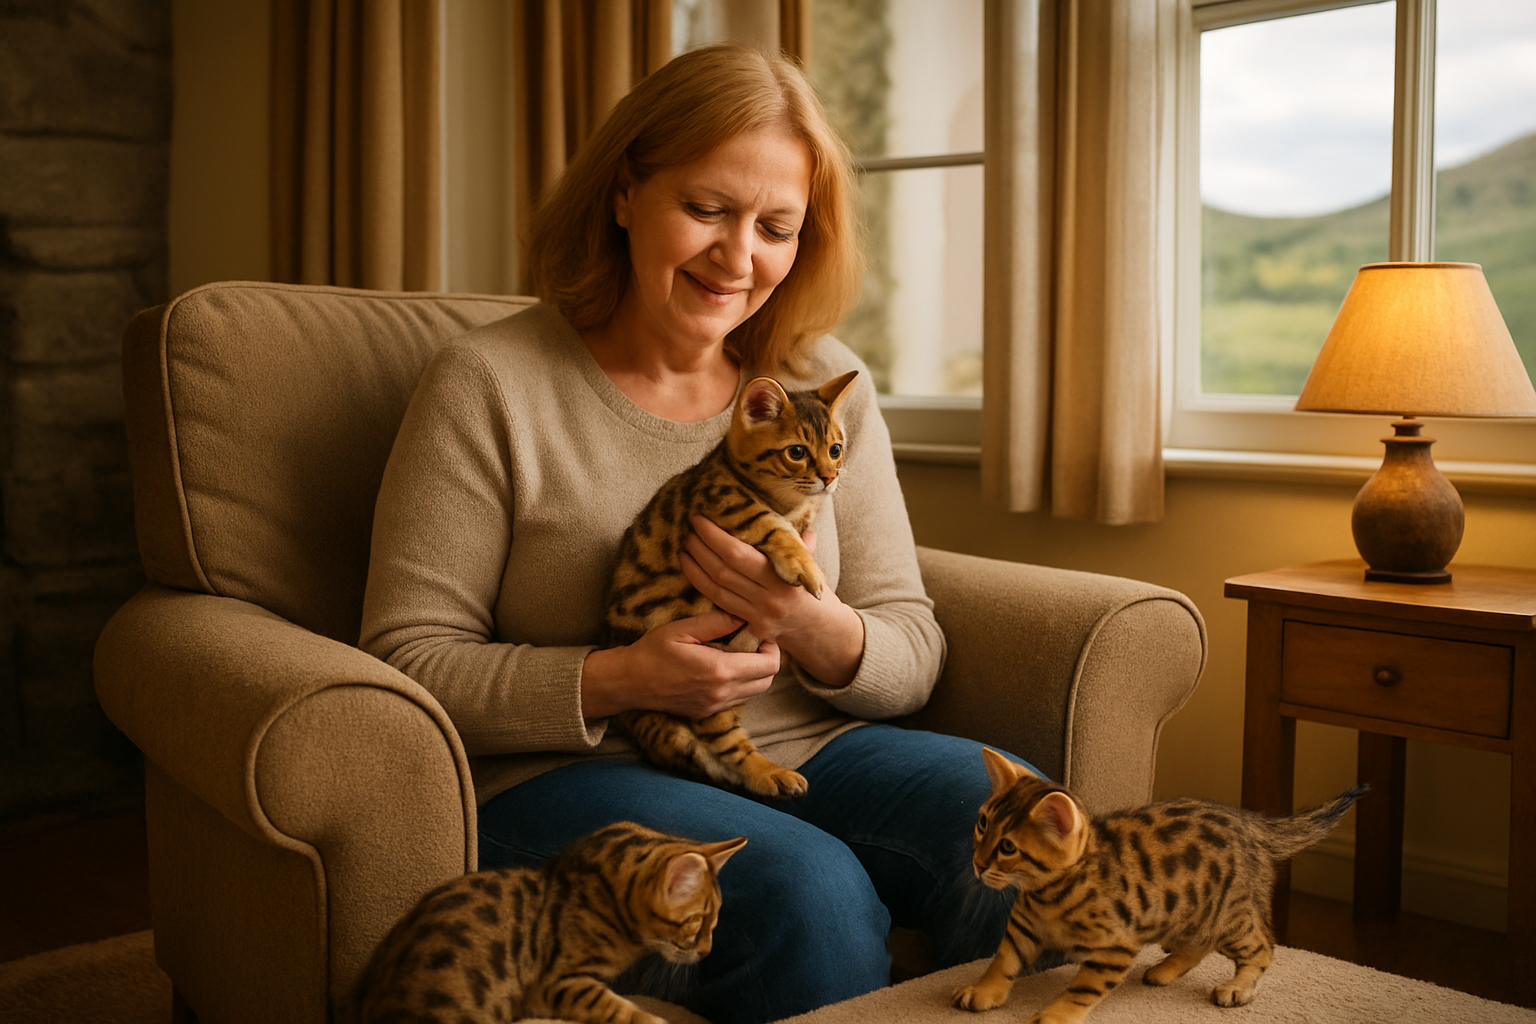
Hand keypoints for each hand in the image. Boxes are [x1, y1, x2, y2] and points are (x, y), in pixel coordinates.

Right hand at [581, 608, 779, 719]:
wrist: (628, 682)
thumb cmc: (653, 651)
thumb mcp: (684, 629)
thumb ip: (718, 622)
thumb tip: (744, 616)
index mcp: (720, 671)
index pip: (769, 664)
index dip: (771, 647)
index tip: (758, 633)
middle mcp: (722, 693)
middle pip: (767, 681)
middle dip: (766, 660)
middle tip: (751, 642)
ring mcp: (715, 706)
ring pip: (755, 692)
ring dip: (754, 673)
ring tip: (735, 654)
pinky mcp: (707, 713)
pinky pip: (737, 700)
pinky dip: (739, 684)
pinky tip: (721, 668)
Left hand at [681, 516, 864, 686]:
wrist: (823, 632)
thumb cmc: (814, 592)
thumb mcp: (811, 566)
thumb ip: (798, 546)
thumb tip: (788, 520)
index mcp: (783, 578)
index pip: (738, 554)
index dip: (714, 537)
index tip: (700, 519)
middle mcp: (768, 600)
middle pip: (723, 571)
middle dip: (700, 547)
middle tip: (689, 529)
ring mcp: (757, 617)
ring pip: (716, 589)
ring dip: (695, 566)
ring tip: (685, 547)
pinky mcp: (750, 628)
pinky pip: (719, 605)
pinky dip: (703, 585)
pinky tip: (692, 570)